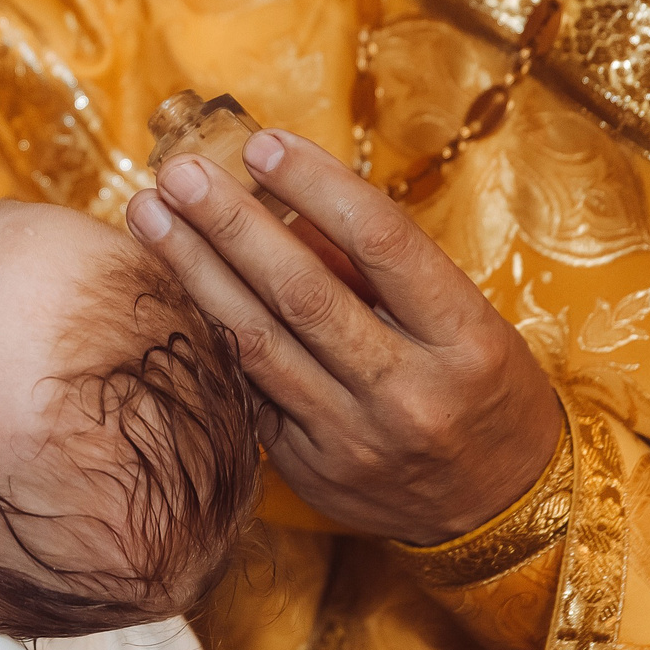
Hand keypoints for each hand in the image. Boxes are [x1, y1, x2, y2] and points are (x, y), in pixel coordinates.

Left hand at [125, 131, 563, 544]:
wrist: (500, 505)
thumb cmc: (477, 386)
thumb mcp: (462, 319)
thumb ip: (379, 268)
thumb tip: (285, 197)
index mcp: (465, 339)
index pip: (383, 242)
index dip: (316, 186)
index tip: (262, 144)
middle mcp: (410, 391)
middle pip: (303, 292)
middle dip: (231, 224)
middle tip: (177, 172)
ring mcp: (355, 438)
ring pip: (258, 342)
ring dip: (195, 271)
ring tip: (149, 215)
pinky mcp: (310, 470)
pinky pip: (247, 390)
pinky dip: (206, 332)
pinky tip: (167, 287)